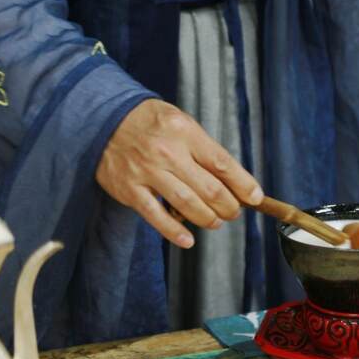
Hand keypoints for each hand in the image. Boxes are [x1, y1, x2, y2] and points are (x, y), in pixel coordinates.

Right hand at [96, 99, 263, 247]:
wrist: (103, 119)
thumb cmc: (149, 122)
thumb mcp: (181, 122)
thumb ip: (204, 148)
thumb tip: (233, 179)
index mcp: (185, 132)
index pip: (222, 163)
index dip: (244, 184)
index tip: (256, 197)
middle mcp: (167, 152)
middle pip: (209, 189)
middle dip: (229, 207)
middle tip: (234, 212)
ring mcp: (147, 172)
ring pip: (187, 205)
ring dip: (208, 219)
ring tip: (215, 221)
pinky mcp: (130, 190)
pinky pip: (156, 217)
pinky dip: (175, 232)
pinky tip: (188, 239)